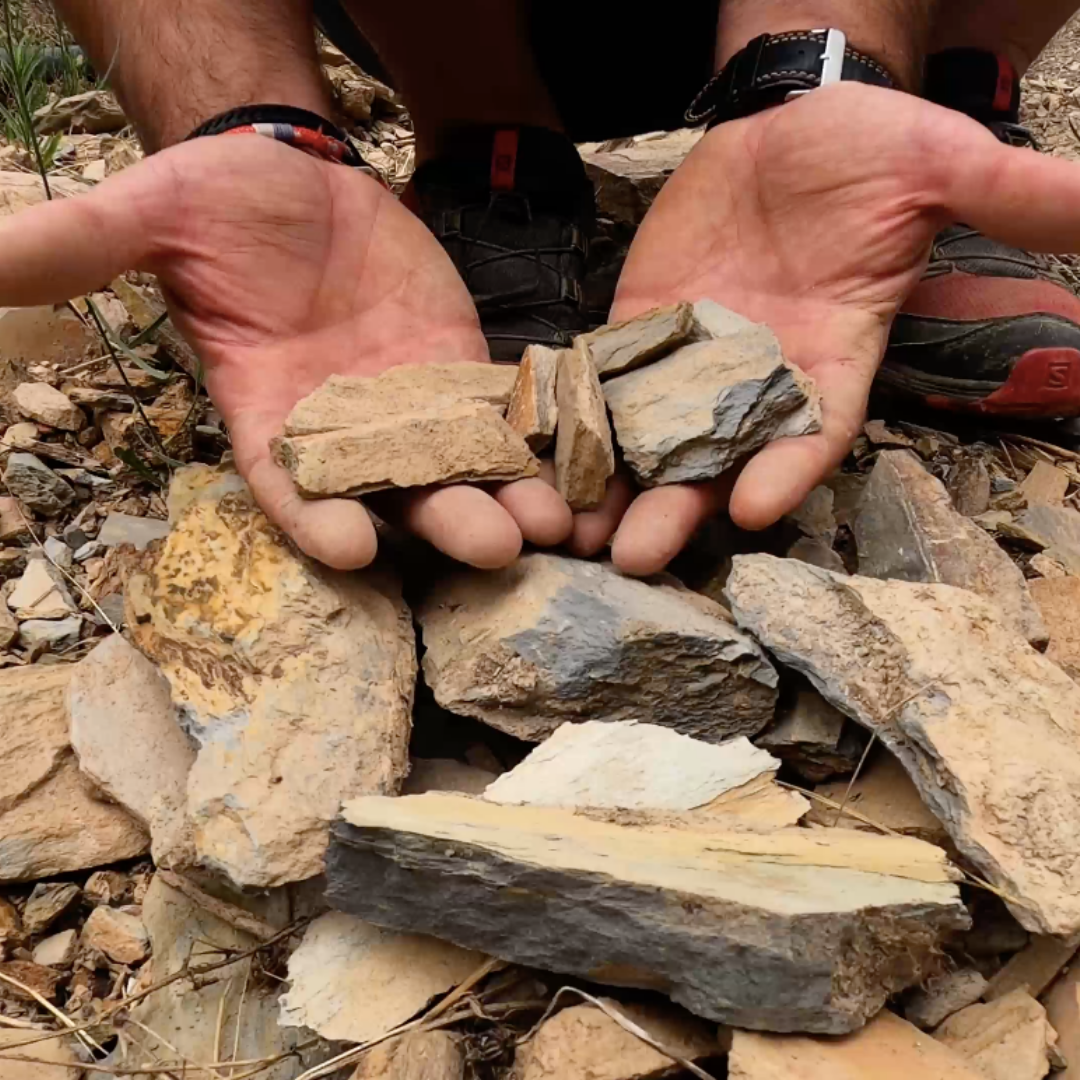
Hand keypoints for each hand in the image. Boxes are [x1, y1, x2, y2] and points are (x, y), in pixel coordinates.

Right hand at [0, 134, 570, 567]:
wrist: (298, 181)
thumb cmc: (221, 203)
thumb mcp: (152, 215)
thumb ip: (82, 247)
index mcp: (271, 415)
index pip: (288, 483)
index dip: (314, 515)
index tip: (349, 548)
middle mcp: (345, 431)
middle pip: (395, 493)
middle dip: (441, 521)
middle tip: (492, 547)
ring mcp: (410, 409)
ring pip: (462, 466)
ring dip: (508, 494)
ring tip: (552, 520)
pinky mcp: (459, 374)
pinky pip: (503, 414)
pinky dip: (538, 437)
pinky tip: (582, 460)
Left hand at [584, 83, 1079, 574]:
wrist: (792, 122)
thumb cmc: (870, 149)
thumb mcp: (943, 167)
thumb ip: (1013, 198)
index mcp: (831, 360)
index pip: (814, 430)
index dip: (789, 470)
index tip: (758, 509)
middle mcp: (759, 377)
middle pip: (719, 459)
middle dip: (681, 508)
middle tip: (637, 559)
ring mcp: (693, 357)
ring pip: (651, 435)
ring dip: (614, 484)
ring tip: (575, 532)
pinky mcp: (640, 328)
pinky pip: (605, 378)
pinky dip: (574, 416)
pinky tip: (540, 454)